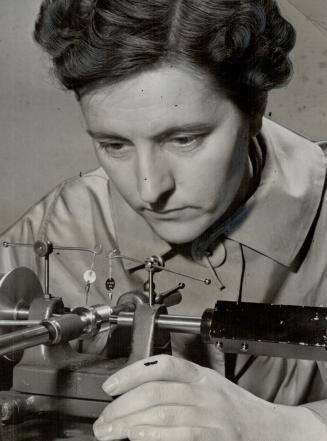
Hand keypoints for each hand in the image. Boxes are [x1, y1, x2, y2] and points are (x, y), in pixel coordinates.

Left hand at [93, 354, 324, 440]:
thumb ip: (178, 387)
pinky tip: (136, 437)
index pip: (161, 364)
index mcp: (200, 375)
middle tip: (102, 420)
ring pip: (162, 411)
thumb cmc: (236, 408)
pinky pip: (180, 432)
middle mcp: (204, 390)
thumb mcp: (208, 387)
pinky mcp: (216, 436)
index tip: (110, 386)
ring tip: (109, 432)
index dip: (132, 372)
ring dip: (129, 422)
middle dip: (122, 406)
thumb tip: (138, 395)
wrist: (271, 429)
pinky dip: (155, 434)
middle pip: (155, 391)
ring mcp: (211, 413)